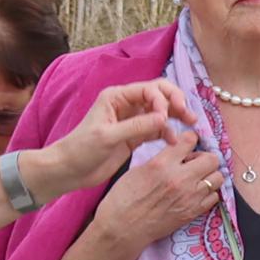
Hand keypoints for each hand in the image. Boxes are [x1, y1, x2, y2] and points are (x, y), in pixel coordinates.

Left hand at [27, 78, 196, 195]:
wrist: (68, 170)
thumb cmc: (81, 150)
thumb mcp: (108, 137)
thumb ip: (136, 126)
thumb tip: (164, 118)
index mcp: (116, 97)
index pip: (149, 89)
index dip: (162, 100)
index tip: (164, 118)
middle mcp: (126, 104)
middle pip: (159, 95)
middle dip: (176, 102)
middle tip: (189, 116)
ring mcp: (132, 120)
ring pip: (161, 111)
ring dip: (176, 116)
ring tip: (191, 126)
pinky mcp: (135, 135)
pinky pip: (157, 128)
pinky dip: (167, 132)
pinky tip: (173, 141)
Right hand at [86, 139, 223, 252]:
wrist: (123, 228)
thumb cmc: (123, 199)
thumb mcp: (137, 171)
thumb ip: (160, 160)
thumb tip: (176, 155)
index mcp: (162, 164)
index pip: (190, 140)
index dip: (189, 140)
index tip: (186, 145)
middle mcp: (180, 178)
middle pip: (212, 159)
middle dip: (204, 158)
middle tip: (193, 164)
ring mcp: (190, 196)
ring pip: (218, 177)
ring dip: (209, 176)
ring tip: (196, 180)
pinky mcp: (193, 211)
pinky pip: (214, 196)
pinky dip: (207, 193)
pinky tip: (195, 194)